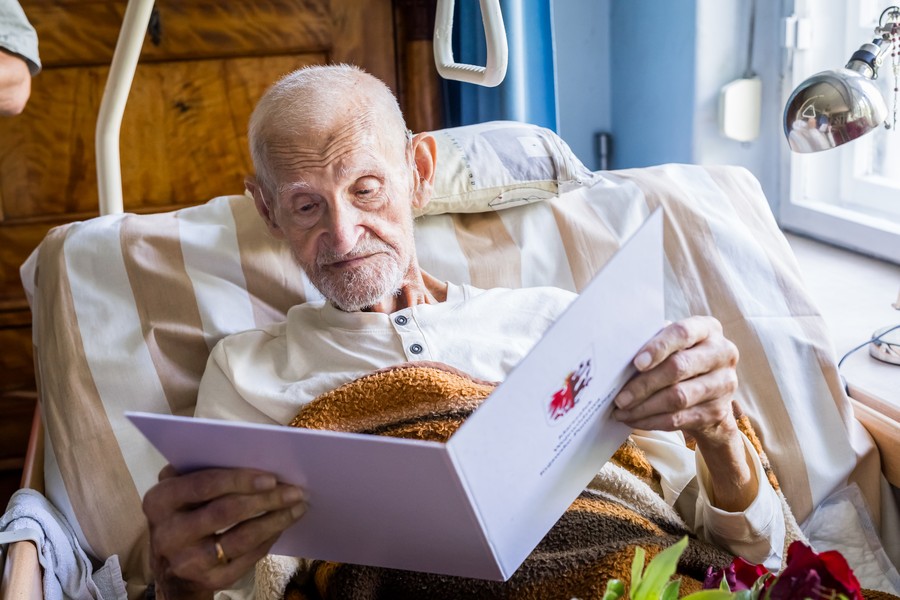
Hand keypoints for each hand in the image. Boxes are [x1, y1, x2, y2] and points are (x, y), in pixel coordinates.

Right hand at [143, 466, 306, 598]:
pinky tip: (283, 525)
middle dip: (265, 499)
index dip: (239, 480)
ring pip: (240, 539)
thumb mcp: (179, 491)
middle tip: (295, 490)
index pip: (204, 485)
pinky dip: (269, 539)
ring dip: (275, 520)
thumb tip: (246, 452)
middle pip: (226, 512)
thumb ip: (199, 470)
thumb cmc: (183, 514)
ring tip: (298, 506)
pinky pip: (247, 558)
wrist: (171, 568)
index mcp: (160, 501)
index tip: (271, 477)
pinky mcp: (210, 580)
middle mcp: (169, 534)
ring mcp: (189, 561)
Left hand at [612, 316, 738, 443]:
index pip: (682, 333)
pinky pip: (678, 419)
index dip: (658, 347)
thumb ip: (653, 343)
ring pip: (677, 397)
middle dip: (643, 384)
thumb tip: (619, 354)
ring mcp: (724, 384)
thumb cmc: (681, 358)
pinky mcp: (717, 411)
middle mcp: (722, 353)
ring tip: (622, 411)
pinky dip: (651, 421)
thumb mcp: (673, 344)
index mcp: (707, 329)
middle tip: (619, 398)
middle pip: (678, 368)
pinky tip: (634, 420)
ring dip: (644, 407)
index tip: (636, 363)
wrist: (711, 393)